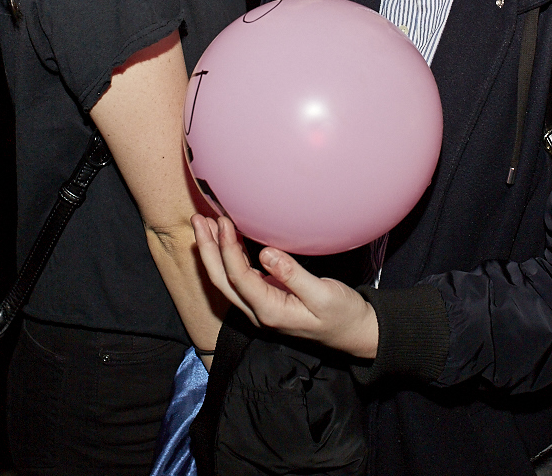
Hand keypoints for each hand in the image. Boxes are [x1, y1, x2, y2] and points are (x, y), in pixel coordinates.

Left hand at [192, 214, 378, 358]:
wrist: (353, 332)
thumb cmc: (342, 315)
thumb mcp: (324, 295)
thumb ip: (294, 275)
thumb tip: (267, 254)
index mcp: (270, 311)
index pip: (239, 277)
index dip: (227, 249)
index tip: (223, 222)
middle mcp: (258, 311)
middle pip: (222, 280)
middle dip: (207, 249)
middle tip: (198, 219)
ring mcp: (259, 306)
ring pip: (226, 279)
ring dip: (214, 251)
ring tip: (205, 223)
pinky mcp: (266, 298)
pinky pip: (239, 277)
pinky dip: (229, 255)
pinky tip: (227, 238)